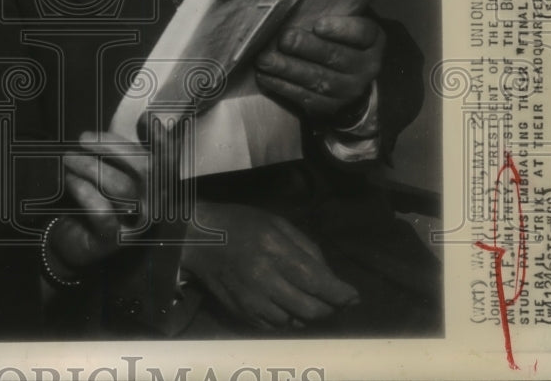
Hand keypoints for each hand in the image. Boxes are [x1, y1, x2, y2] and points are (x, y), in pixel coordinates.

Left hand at [46, 130, 149, 278]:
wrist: (71, 236)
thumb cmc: (94, 194)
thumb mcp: (111, 167)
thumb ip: (127, 147)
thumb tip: (148, 117)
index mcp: (158, 185)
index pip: (168, 160)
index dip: (163, 140)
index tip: (147, 117)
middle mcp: (155, 204)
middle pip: (145, 168)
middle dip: (112, 147)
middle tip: (83, 138)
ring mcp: (138, 224)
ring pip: (120, 187)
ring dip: (90, 167)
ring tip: (68, 159)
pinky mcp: (115, 239)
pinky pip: (102, 211)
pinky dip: (84, 192)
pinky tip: (70, 181)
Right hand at [183, 202, 358, 328]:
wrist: (197, 240)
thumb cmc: (240, 224)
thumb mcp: (276, 222)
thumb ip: (306, 247)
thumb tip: (331, 277)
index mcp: (274, 250)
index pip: (318, 282)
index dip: (341, 294)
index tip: (354, 297)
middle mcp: (264, 279)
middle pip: (311, 309)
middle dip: (329, 308)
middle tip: (335, 301)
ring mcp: (251, 300)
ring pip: (295, 322)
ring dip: (307, 314)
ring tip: (307, 300)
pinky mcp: (241, 313)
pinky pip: (275, 327)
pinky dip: (287, 319)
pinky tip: (285, 305)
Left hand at [255, 15, 383, 126]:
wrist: (351, 79)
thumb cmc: (339, 39)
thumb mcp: (345, 23)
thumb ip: (329, 13)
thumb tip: (294, 3)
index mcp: (373, 40)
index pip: (362, 33)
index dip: (341, 29)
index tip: (318, 25)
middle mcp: (366, 67)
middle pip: (335, 56)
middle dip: (306, 47)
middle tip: (283, 40)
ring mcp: (350, 90)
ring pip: (318, 79)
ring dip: (288, 69)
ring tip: (264, 60)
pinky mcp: (331, 107)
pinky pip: (306, 97)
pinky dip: (283, 87)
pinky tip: (265, 77)